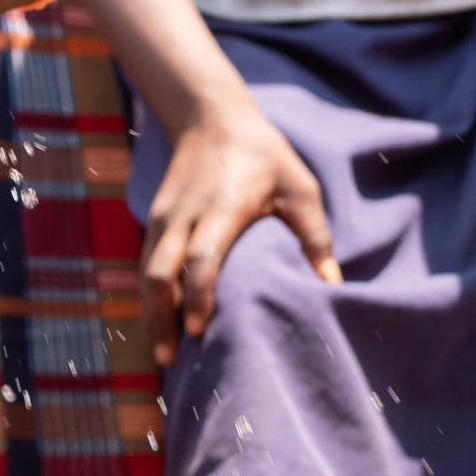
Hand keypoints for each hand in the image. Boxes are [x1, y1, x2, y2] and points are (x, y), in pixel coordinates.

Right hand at [141, 93, 336, 363]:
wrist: (209, 115)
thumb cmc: (263, 154)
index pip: (202, 259)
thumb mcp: (299, 186)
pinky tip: (159, 321)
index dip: (198, 297)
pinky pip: (145, 264)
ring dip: (151, 313)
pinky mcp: (155, 219)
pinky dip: (149, 296)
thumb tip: (331, 284)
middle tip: (168, 360)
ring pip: (146, 273)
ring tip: (162, 352)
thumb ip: (315, 235)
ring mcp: (164, 217)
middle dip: (161, 318)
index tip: (199, 331)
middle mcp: (185, 215)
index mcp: (221, 208)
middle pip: (160, 274)